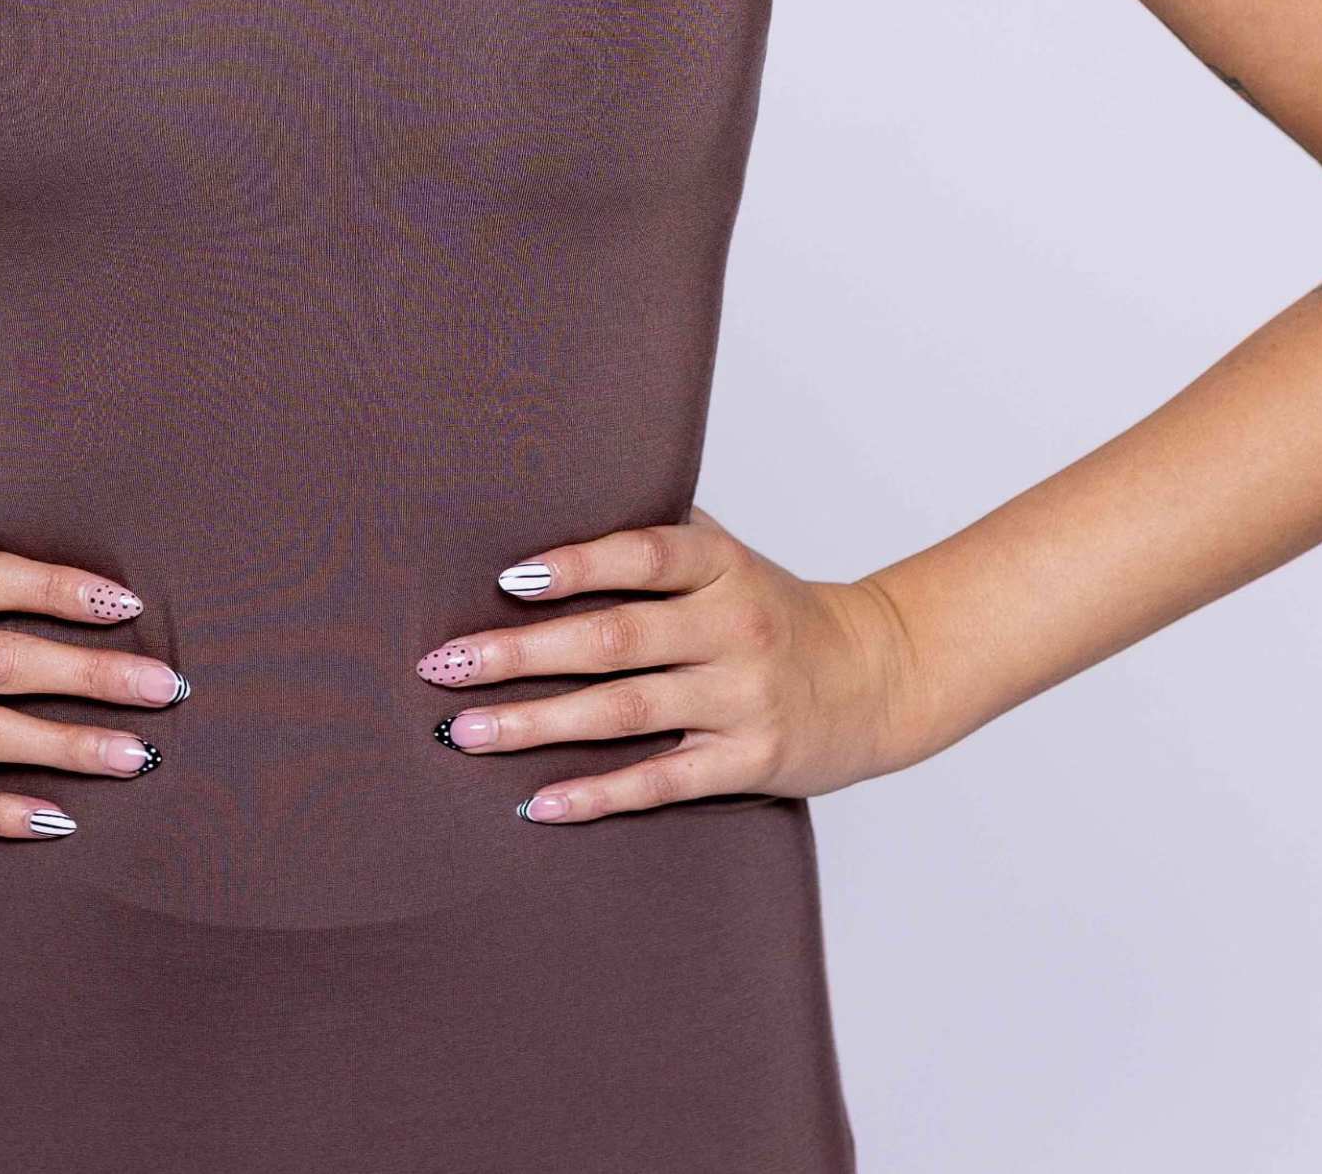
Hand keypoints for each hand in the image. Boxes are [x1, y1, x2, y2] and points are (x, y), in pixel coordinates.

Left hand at [411, 505, 930, 823]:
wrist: (878, 675)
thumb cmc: (773, 611)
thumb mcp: (728, 559)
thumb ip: (654, 541)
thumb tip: (544, 518)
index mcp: (722, 567)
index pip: (644, 554)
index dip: (576, 564)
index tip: (507, 579)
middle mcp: (732, 628)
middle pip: (614, 638)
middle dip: (520, 652)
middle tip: (444, 665)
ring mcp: (742, 699)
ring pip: (624, 712)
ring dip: (536, 723)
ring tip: (465, 731)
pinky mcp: (749, 761)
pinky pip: (661, 782)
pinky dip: (597, 795)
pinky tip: (537, 803)